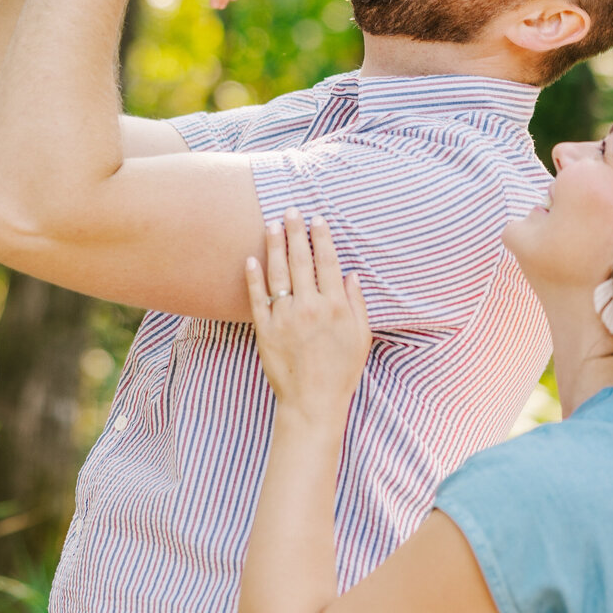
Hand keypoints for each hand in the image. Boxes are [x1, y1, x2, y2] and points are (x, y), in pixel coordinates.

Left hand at [246, 211, 371, 428]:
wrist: (312, 403)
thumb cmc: (341, 371)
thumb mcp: (361, 337)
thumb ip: (357, 303)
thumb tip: (350, 273)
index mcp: (334, 307)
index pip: (327, 262)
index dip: (322, 237)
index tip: (318, 219)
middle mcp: (309, 307)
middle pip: (300, 260)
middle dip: (296, 232)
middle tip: (291, 210)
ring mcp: (285, 318)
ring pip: (277, 273)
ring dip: (274, 245)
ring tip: (271, 224)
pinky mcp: (265, 330)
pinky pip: (257, 298)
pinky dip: (253, 277)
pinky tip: (251, 258)